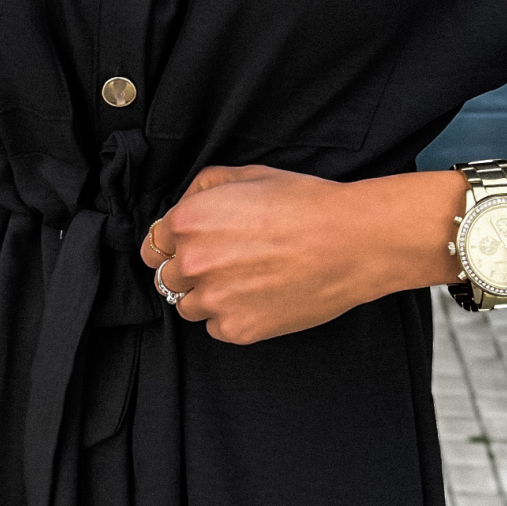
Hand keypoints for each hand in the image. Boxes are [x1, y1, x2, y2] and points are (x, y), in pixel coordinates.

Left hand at [141, 164, 441, 343]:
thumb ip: (204, 188)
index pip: (155, 244)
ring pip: (188, 307)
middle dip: (190, 272)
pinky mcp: (238, 330)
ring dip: (208, 297)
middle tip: (227, 264)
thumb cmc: (305, 204)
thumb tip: (185, 205)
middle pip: (168, 278)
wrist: (351, 242)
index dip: (175, 244)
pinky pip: (218, 328)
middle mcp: (192, 263)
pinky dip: (233, 317)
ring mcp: (214, 300)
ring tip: (246, 282)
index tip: (194, 248)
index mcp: (188, 222)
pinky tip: (261, 298)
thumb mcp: (249, 176)